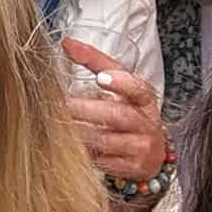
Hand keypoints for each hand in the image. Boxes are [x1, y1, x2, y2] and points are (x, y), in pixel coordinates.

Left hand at [63, 39, 165, 182]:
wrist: (152, 151)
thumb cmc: (131, 110)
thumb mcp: (122, 85)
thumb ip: (96, 62)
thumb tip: (66, 43)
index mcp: (144, 99)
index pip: (138, 89)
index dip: (121, 84)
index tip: (101, 78)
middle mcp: (145, 123)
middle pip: (116, 116)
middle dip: (86, 110)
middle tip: (62, 104)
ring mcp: (139, 147)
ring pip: (106, 141)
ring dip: (80, 133)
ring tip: (58, 125)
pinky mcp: (131, 168)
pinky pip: (103, 161)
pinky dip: (84, 153)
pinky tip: (69, 146)